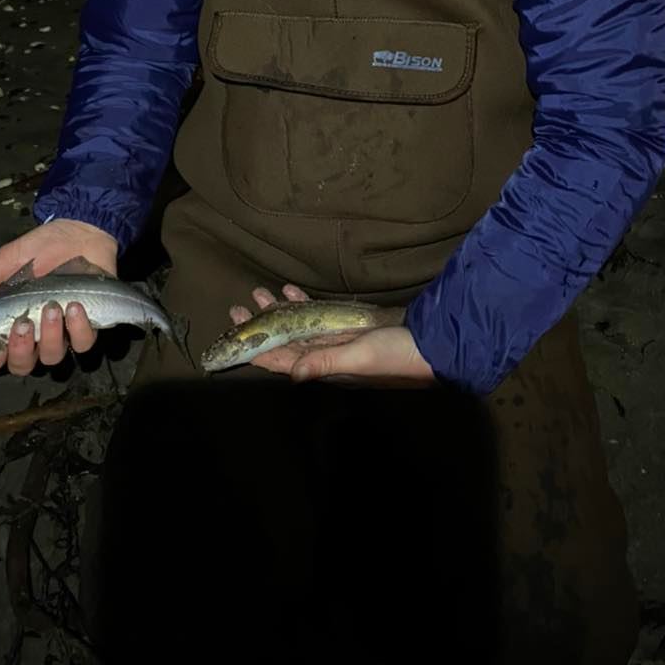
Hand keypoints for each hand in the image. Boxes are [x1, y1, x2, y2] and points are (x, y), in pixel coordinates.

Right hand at [0, 219, 118, 375]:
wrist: (78, 231)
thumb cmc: (41, 248)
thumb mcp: (6, 262)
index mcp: (11, 324)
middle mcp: (36, 337)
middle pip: (23, 365)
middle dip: (21, 349)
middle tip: (23, 323)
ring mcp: (62, 333)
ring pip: (53, 357)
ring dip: (51, 336)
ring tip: (52, 307)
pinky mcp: (89, 325)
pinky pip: (84, 343)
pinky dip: (78, 328)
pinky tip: (75, 307)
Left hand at [229, 284, 435, 387]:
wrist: (431, 345)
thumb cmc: (396, 355)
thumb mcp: (359, 358)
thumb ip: (325, 363)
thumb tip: (291, 374)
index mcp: (325, 367)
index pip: (282, 361)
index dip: (256, 350)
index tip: (232, 336)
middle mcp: (326, 355)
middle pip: (284, 340)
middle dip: (260, 324)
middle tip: (236, 307)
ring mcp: (337, 339)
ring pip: (298, 325)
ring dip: (278, 309)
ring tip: (259, 291)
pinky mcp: (350, 326)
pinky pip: (319, 315)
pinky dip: (303, 302)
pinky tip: (290, 289)